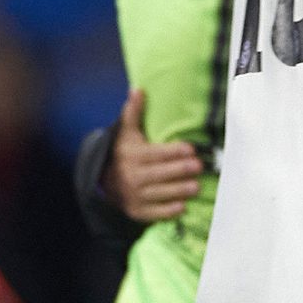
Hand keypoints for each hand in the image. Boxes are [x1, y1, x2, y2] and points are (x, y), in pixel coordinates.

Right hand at [103, 88, 202, 222]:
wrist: (104, 183)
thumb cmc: (123, 154)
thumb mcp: (126, 133)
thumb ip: (133, 112)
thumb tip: (138, 89)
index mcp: (132, 156)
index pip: (155, 153)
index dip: (173, 151)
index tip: (190, 149)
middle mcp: (132, 176)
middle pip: (159, 174)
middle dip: (179, 171)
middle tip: (198, 166)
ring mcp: (135, 196)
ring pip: (159, 193)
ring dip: (178, 190)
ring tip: (196, 186)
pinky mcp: (138, 211)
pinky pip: (154, 212)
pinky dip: (168, 211)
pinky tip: (182, 206)